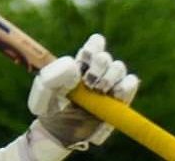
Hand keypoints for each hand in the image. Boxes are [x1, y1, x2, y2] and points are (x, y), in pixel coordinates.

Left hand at [27, 34, 139, 148]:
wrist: (58, 132)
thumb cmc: (50, 108)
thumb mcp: (44, 90)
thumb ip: (54, 74)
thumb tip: (76, 67)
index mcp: (82, 63)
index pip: (96, 43)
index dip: (92, 49)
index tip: (81, 65)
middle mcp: (98, 71)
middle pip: (106, 57)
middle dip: (98, 68)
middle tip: (88, 84)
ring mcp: (111, 84)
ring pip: (119, 67)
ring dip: (109, 77)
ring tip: (98, 91)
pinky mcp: (120, 100)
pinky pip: (130, 83)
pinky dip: (124, 86)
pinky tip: (113, 95)